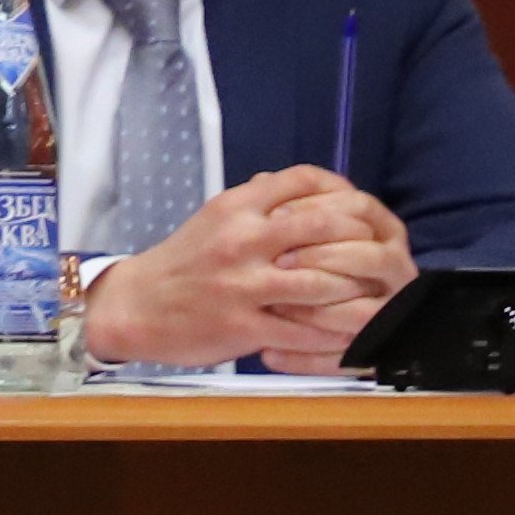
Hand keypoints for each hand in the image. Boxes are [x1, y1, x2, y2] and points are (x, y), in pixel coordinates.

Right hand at [81, 169, 415, 370]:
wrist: (133, 307)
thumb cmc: (181, 262)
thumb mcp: (214, 218)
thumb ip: (256, 201)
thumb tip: (297, 184)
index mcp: (236, 207)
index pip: (304, 181)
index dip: (344, 192)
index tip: (362, 210)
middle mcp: (242, 240)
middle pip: (325, 226)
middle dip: (363, 241)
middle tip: (381, 254)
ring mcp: (243, 286)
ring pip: (323, 282)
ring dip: (358, 290)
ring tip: (377, 294)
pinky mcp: (243, 327)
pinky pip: (305, 331)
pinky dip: (336, 333)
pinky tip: (354, 333)